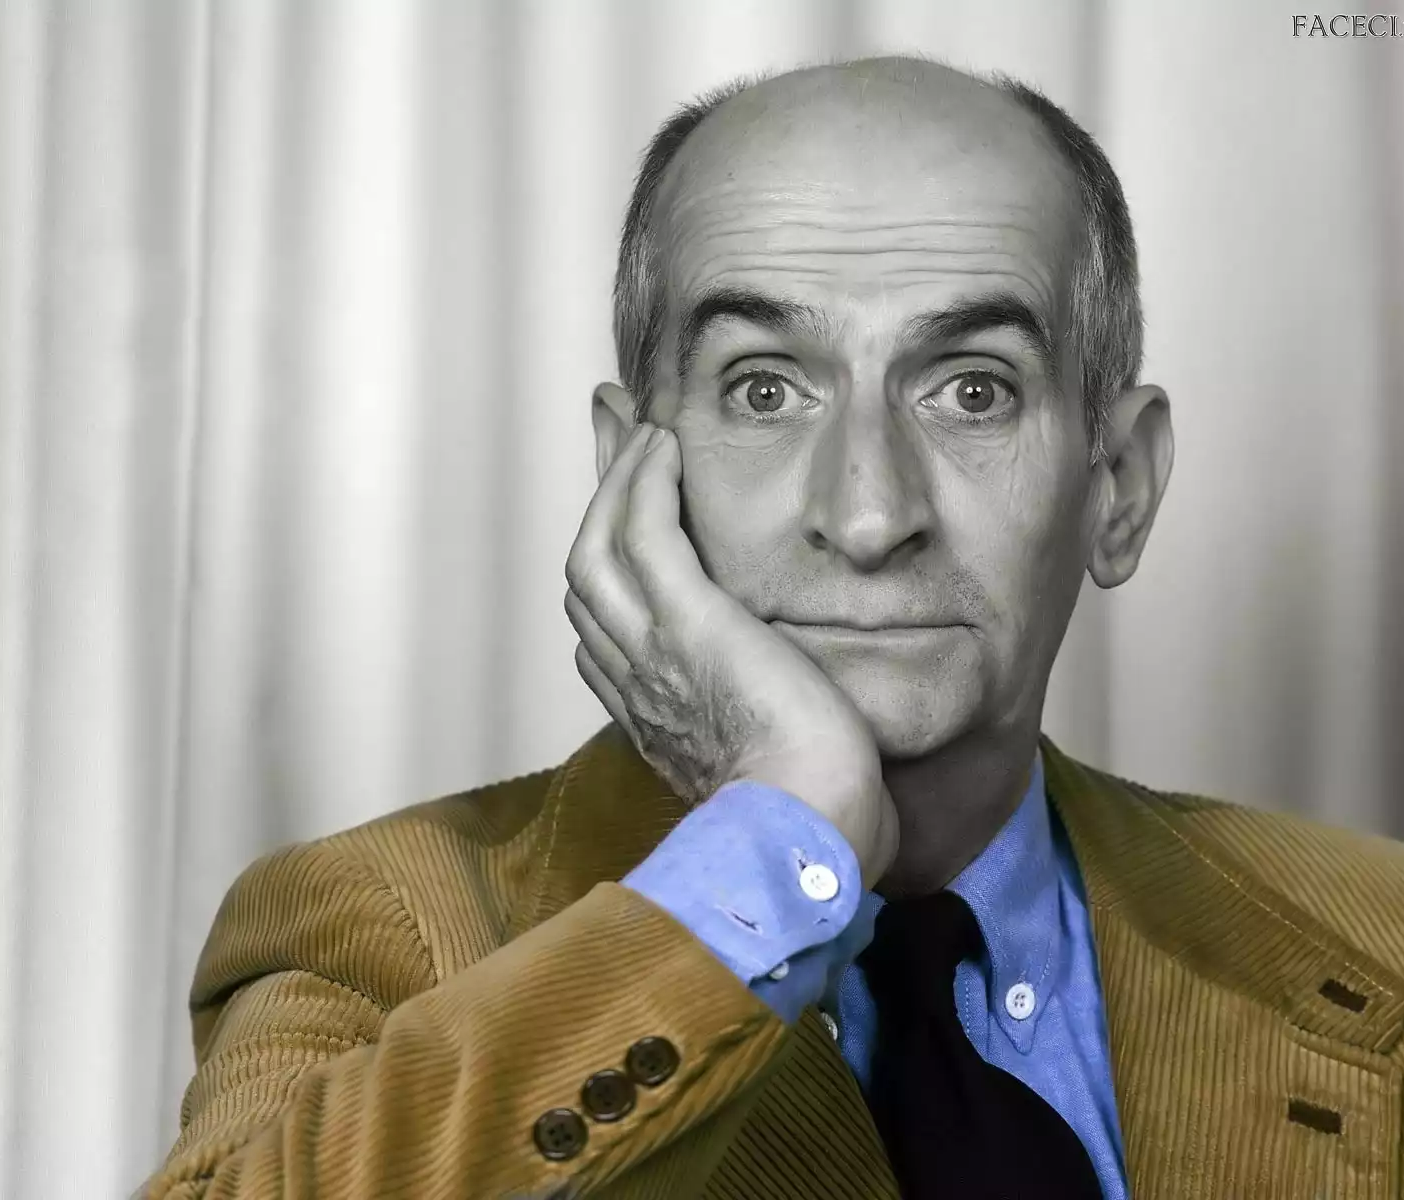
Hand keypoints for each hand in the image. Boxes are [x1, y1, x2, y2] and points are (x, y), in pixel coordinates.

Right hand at [565, 422, 899, 886]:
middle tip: (614, 438)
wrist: (810, 833)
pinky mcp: (686, 623)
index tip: (629, 519)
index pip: (609, 625)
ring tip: (639, 424)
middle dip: (598, 499)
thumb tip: (813, 723)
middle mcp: (635, 680)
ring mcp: (652, 650)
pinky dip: (644, 482)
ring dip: (616, 477)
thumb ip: (776, 730)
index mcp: (655, 715)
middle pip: (588, 573)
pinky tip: (664, 443)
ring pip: (599, 545)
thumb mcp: (781, 765)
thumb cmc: (815, 818)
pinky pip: (642, 533)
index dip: (613, 563)